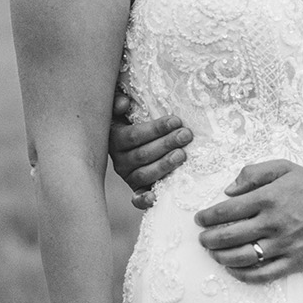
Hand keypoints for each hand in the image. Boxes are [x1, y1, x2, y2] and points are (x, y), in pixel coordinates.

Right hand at [109, 90, 192, 208]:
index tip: (177, 120)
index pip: (134, 135)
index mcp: (115, 139)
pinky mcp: (137, 189)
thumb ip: (119, 102)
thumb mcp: (124, 107)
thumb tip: (123, 103)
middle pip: (142, 155)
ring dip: (164, 165)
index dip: (156, 129)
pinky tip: (154, 197)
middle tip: (186, 135)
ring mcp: (128, 176)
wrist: (133, 138)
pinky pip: (137, 197)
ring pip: (144, 175)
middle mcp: (119, 160)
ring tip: (182, 155)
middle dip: (166, 144)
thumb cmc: (133, 118)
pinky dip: (143, 200)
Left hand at [195, 160, 302, 282]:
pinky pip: (262, 274)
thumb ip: (254, 173)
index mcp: (267, 198)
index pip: (226, 211)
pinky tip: (233, 270)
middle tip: (202, 239)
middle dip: (208, 239)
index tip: (200, 219)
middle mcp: (272, 223)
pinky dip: (242, 275)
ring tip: (214, 254)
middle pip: (228, 236)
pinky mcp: (293, 262)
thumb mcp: (284, 167)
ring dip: (221, 257)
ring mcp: (283, 245)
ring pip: (241, 257)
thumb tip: (228, 190)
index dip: (207, 217)